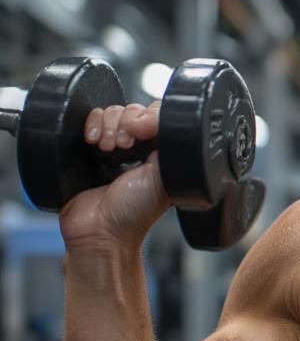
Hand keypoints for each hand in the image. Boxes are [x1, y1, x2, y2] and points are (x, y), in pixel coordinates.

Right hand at [58, 102, 171, 252]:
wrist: (100, 229)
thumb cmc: (135, 211)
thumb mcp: (163, 177)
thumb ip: (169, 146)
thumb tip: (165, 121)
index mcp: (161, 153)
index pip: (159, 116)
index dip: (149, 117)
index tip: (141, 131)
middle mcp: (140, 147)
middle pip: (134, 111)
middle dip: (127, 123)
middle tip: (125, 146)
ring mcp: (114, 145)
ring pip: (113, 112)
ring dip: (109, 125)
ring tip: (108, 149)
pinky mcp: (90, 147)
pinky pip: (91, 119)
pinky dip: (92, 125)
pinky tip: (93, 143)